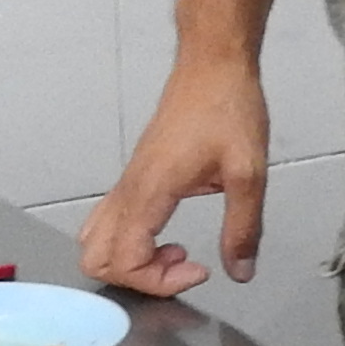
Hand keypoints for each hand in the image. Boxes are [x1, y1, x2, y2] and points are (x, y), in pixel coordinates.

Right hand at [82, 50, 269, 296]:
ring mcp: (127, 183)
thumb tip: (240, 271)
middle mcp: (129, 189)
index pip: (125, 261)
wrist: (213, 65)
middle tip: (181, 265)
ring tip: (174, 252)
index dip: (159, 280)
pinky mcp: (133, 178)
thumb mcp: (248, 172)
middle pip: (96, 258)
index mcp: (150, 191)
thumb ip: (243, 227)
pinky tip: (168, 235)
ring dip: (131, 260)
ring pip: (96, 241)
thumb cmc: (226, 106)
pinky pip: (110, 223)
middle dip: (137, 278)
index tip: (198, 268)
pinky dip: (131, 242)